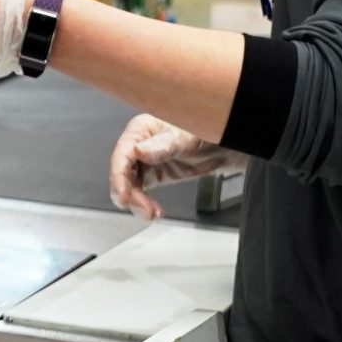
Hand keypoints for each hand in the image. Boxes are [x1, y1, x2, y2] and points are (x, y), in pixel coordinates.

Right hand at [108, 114, 238, 219]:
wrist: (222, 147)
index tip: (123, 194)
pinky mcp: (152, 174)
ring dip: (136, 202)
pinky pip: (140, 192)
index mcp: (142, 128)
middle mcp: (139, 143)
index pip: (122, 153)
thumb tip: (139, 151)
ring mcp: (144, 160)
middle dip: (129, 194)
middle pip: (122, 172)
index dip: (119, 176)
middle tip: (143, 210)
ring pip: (128, 185)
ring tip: (151, 213)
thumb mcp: (186, 138)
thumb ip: (164, 145)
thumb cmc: (205, 132)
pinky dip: (144, 204)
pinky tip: (155, 211)